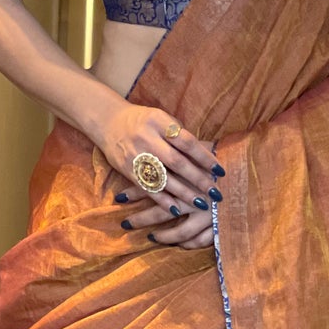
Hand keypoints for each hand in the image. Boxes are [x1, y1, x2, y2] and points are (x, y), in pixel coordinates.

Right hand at [98, 101, 223, 248]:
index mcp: (159, 122)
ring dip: (183, 193)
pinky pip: (147, 187)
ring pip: (163, 178)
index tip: (220, 170)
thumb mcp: (161, 118)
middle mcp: (147, 138)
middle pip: (177, 162)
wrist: (108, 122)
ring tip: (201, 203)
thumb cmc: (143, 121)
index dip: (204, 156)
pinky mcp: (127, 169)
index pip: (186, 142)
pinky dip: (162, 200)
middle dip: (198, 179)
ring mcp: (136, 155)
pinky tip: (175, 210)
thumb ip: (179, 135)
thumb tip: (205, 154)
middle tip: (216, 192)